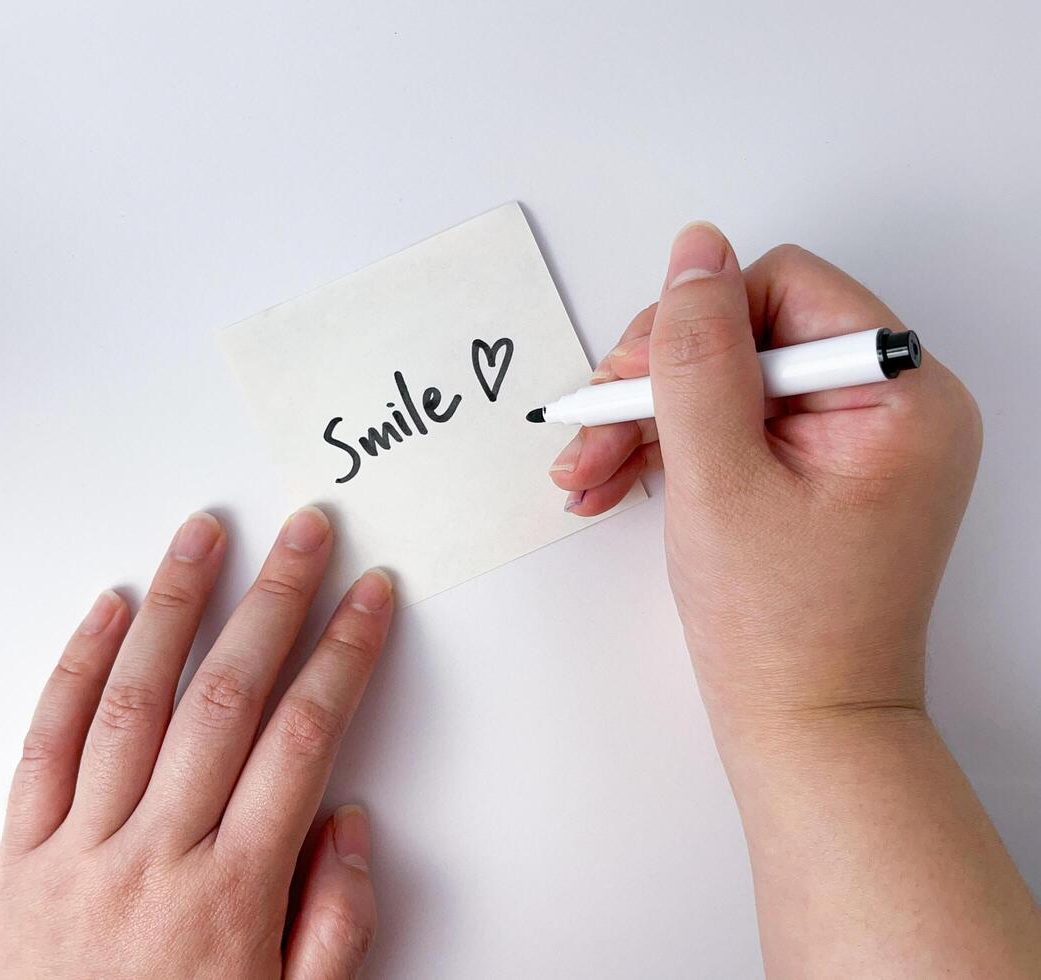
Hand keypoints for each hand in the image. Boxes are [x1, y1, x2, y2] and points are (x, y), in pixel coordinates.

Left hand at [0, 509, 392, 979]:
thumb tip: (348, 821)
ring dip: (178, 605)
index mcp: (232, 893)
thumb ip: (336, 925)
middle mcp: (156, 854)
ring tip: (207, 535)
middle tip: (305, 534)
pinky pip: (44, 745)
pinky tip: (109, 610)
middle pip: (229, 697)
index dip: (344, 655)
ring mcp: (80, 849)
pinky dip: (76, 668)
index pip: (304, 737)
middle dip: (276, 601)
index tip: (368, 598)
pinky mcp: (18, 857)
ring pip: (135, 700)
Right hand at [551, 224, 1040, 976]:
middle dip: (657, 382)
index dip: (694, 325)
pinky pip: (739, 424)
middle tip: (593, 432)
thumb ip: (697, 354)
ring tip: (586, 475)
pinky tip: (618, 482)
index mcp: (902, 395)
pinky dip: (675, 448)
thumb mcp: (716, 476)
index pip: (783, 288)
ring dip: (649, 420)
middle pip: (750, 333)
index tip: (631, 383)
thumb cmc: (775, 626)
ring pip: (731, 381)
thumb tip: (694, 250)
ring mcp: (858, 438)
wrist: (802, 725)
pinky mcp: (822, 467)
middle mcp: (893, 405)